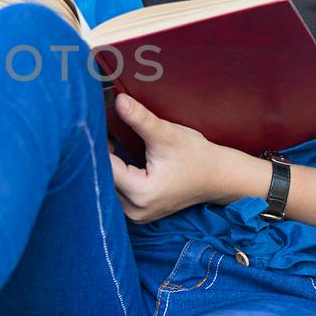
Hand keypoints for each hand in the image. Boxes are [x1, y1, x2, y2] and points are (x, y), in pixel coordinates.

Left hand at [107, 92, 245, 222]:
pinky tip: (116, 153)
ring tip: (110, 139)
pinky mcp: (136, 212)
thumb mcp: (167, 134)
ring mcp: (135, 215)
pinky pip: (116, 190)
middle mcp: (134, 210)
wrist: (218, 177)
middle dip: (102, 153)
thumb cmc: (196, 156)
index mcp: (141, 193)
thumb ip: (140, 119)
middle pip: (103, 178)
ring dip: (107, 163)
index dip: (99, 144)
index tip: (97, 124)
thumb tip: (119, 100)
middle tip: (102, 128)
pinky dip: (115, 172)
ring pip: (107, 184)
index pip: (105, 167)